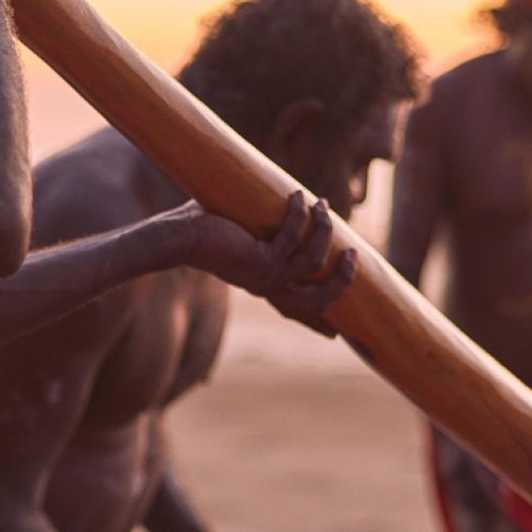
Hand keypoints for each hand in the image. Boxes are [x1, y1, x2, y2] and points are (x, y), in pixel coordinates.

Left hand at [180, 192, 355, 335]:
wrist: (178, 237)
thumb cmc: (205, 229)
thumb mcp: (243, 238)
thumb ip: (267, 232)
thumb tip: (286, 203)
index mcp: (265, 287)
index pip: (300, 313)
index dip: (319, 323)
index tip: (336, 335)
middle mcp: (269, 288)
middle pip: (321, 300)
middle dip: (343, 278)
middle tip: (353, 254)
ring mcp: (266, 277)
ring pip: (314, 261)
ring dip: (323, 230)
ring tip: (322, 205)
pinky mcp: (260, 261)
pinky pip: (293, 237)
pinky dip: (298, 214)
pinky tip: (297, 196)